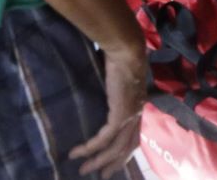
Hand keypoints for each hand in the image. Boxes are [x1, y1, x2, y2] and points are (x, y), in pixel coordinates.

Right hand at [72, 44, 147, 175]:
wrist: (127, 49)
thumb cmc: (122, 55)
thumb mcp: (118, 76)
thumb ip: (113, 87)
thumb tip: (102, 87)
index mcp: (138, 106)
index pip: (134, 136)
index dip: (125, 151)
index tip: (113, 161)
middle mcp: (137, 115)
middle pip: (127, 148)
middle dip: (114, 164)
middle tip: (101, 175)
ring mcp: (130, 117)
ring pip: (115, 148)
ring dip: (99, 162)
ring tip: (83, 170)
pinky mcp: (120, 115)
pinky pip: (103, 139)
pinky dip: (90, 148)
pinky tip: (77, 153)